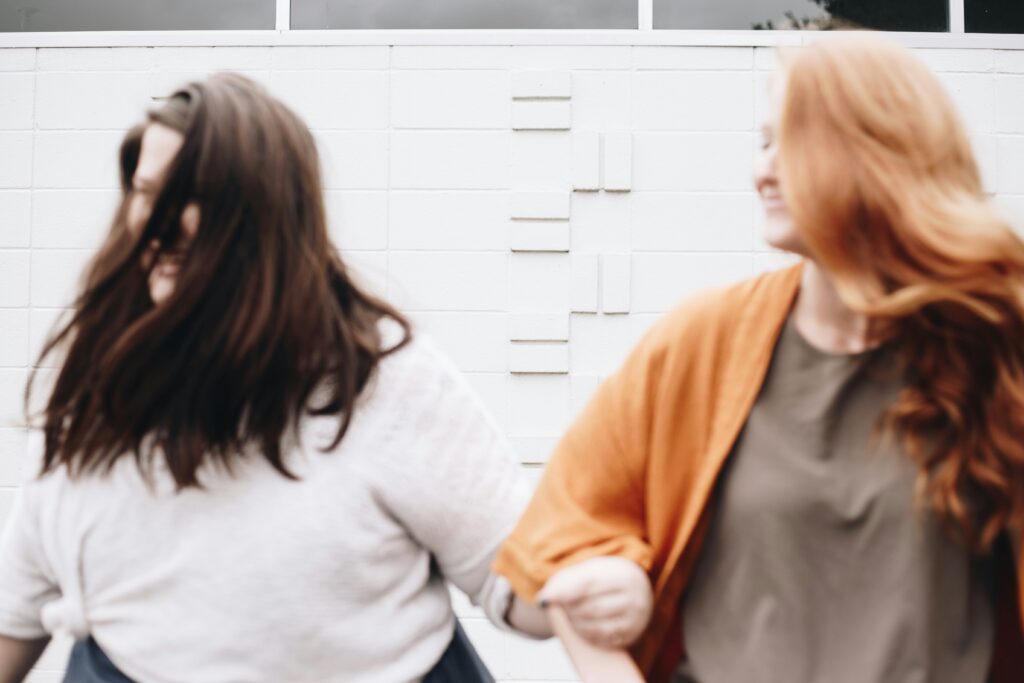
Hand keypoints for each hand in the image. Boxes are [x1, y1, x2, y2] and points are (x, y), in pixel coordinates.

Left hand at [537, 556, 652, 648]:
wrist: (635, 589)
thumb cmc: (605, 578)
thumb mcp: (590, 571)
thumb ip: (567, 582)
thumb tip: (542, 599)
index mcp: (624, 576)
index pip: (588, 586)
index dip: (565, 593)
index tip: (547, 599)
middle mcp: (634, 598)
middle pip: (592, 608)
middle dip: (570, 609)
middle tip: (559, 607)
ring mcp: (635, 619)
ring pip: (596, 626)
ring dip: (575, 623)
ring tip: (568, 615)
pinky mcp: (631, 635)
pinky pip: (603, 639)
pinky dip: (586, 634)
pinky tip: (579, 625)